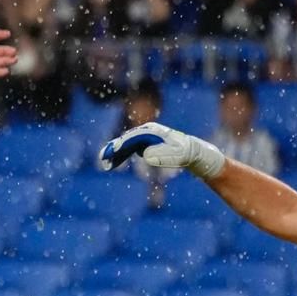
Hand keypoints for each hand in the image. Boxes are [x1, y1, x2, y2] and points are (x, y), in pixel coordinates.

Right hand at [98, 121, 225, 177]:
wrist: (193, 152)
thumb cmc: (186, 153)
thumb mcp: (179, 155)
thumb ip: (164, 155)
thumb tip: (145, 154)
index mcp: (154, 131)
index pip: (134, 137)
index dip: (122, 145)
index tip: (112, 152)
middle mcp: (147, 131)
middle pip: (127, 140)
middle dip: (115, 149)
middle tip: (103, 159)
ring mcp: (146, 138)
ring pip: (127, 145)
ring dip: (116, 154)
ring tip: (105, 163)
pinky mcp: (146, 144)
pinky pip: (129, 149)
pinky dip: (121, 156)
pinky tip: (113, 163)